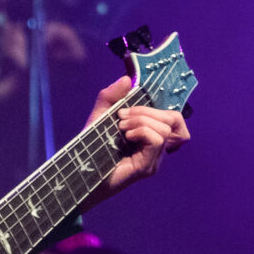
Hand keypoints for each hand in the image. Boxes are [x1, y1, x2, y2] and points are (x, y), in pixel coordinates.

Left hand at [79, 75, 190, 210]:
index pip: (174, 118)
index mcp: (150, 136)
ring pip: (165, 128)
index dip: (155, 107)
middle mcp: (156, 149)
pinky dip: (141, 131)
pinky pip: (156, 139)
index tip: (128, 109)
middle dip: (146, 111)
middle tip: (122, 118)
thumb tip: (127, 79)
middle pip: (173, 119)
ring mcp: (154, 159)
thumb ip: (111, 96)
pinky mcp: (147, 167)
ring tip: (122, 129)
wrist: (78, 174)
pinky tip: (125, 136)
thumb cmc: (90, 148)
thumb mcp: (99, 116)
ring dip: (141, 121)